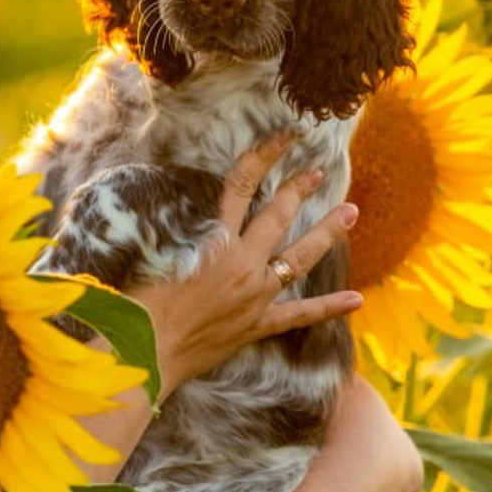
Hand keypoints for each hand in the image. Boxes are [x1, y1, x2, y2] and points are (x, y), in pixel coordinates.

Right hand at [130, 130, 360, 398]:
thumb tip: (179, 211)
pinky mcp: (256, 326)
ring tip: (350, 213)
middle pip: (277, 217)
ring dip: (326, 234)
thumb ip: (170, 232)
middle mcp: (241, 265)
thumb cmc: (135, 306)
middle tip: (317, 172)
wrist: (144, 353)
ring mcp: (255, 296)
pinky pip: (299, 315)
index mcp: (213, 242)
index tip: (282, 138)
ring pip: (299, 259)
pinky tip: (356, 299)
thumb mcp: (148, 254)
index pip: (241, 186)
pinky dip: (328, 307)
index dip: (262, 158)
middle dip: (298, 190)